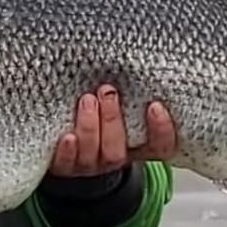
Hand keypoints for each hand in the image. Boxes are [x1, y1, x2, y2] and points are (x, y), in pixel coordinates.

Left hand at [48, 84, 177, 177]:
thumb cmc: (101, 114)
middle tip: (107, 92)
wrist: (68, 140)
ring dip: (90, 127)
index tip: (155, 106)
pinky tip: (68, 136)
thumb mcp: (121, 104)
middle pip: (117, 153)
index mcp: (136, 147)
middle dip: (113, 121)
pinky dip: (68, 151)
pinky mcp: (64, 166)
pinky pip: (66, 163)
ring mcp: (88, 165)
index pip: (160, 147)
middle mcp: (113, 159)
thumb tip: (136, 60)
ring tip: (87, 100)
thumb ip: (130, 94)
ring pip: (93, 155)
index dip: (161, 130)